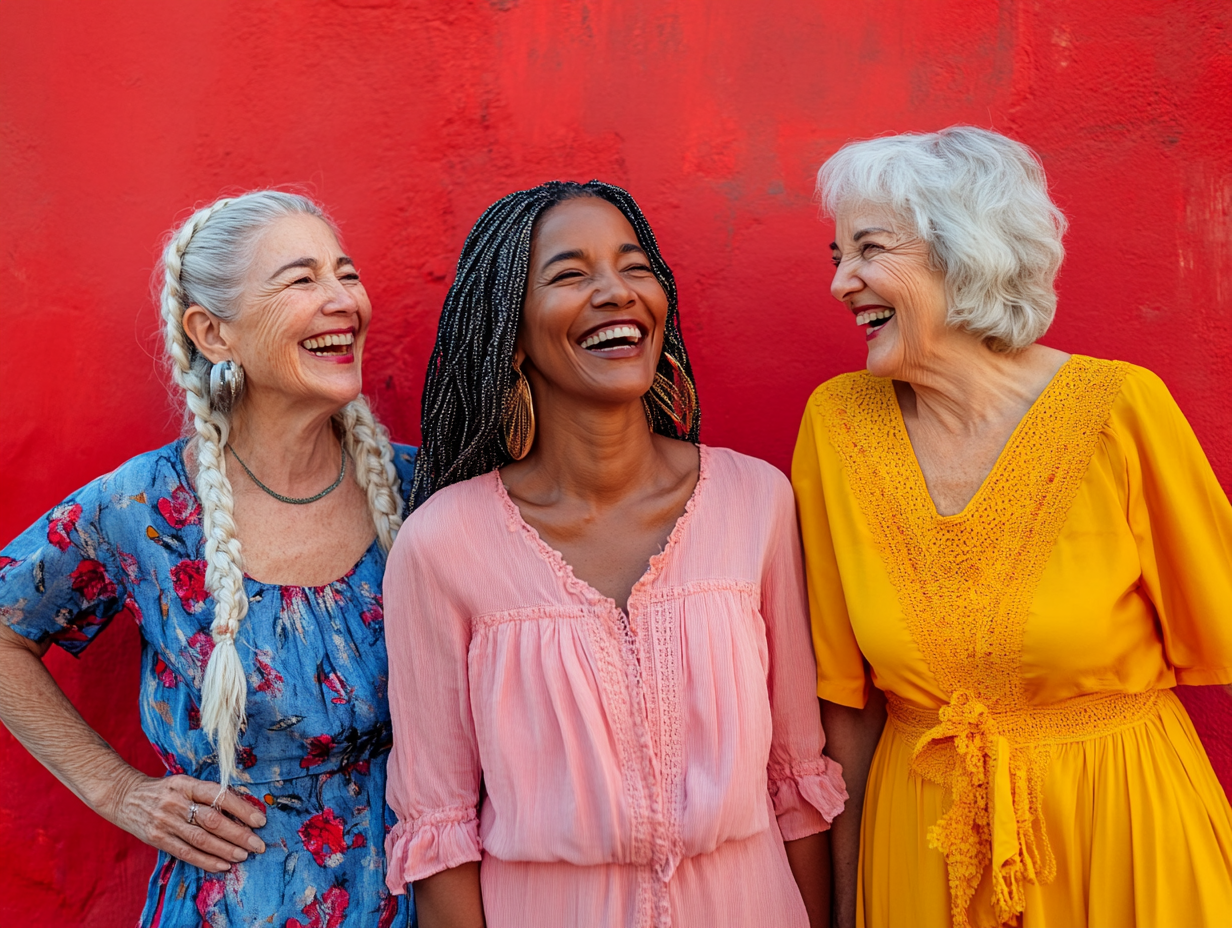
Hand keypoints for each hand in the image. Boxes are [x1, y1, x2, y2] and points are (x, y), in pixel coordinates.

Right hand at [105, 773, 267, 871]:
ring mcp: (166, 822)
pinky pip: (186, 853)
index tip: (260, 820)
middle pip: (213, 821)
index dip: (242, 809)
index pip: (219, 796)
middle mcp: (176, 802)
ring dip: (226, 850)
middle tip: (257, 844)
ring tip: (244, 856)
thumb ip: (207, 794)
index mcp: (187, 784)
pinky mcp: (157, 839)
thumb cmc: (164, 790)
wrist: (125, 796)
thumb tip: (242, 809)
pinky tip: (222, 865)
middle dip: (239, 834)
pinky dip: (206, 861)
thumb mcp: (185, 783)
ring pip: (201, 840)